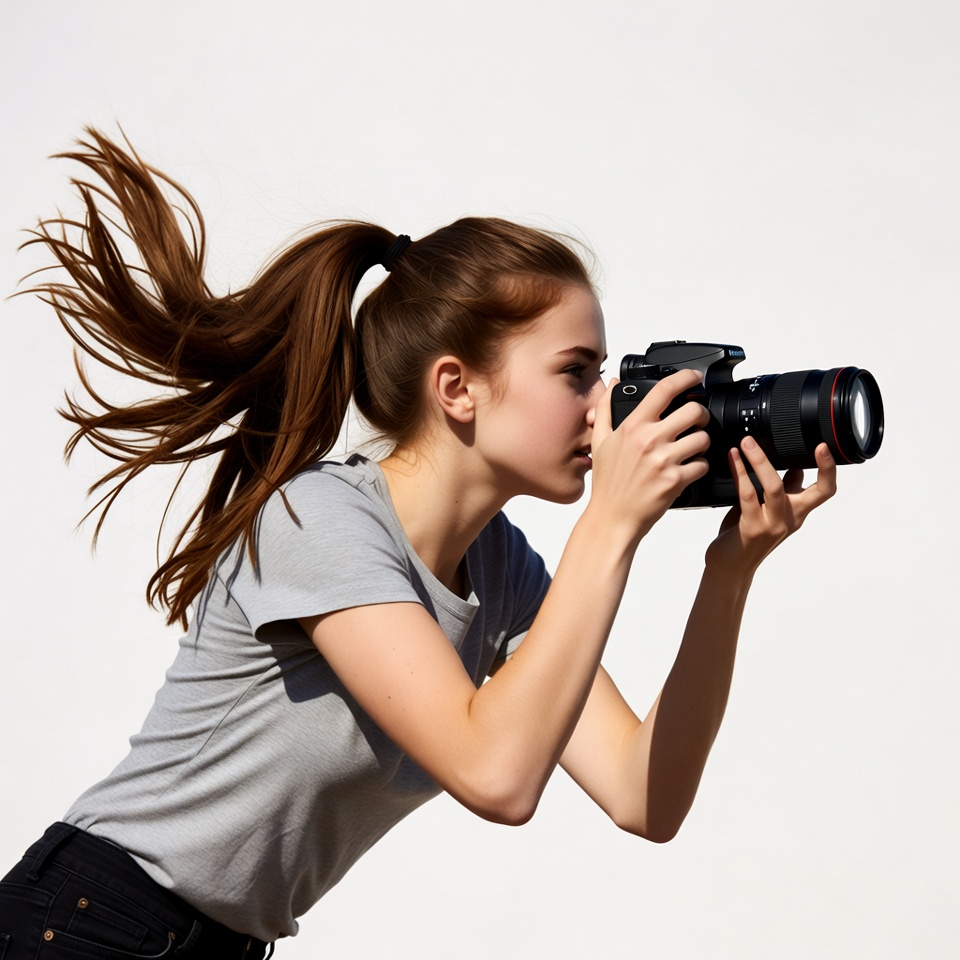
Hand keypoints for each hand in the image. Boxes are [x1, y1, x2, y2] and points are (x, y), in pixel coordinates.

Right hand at [589, 369, 710, 544]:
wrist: (612, 517)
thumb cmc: (607, 483)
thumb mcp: (600, 441)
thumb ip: (605, 408)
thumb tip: (612, 383)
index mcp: (633, 426)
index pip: (664, 390)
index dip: (685, 377)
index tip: (694, 377)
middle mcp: (650, 440)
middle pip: (694, 411)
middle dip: (701, 414)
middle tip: (697, 421)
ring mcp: (664, 460)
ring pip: (703, 438)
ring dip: (703, 441)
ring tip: (693, 448)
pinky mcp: (675, 480)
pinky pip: (702, 464)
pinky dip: (700, 466)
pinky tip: (688, 469)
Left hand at [706, 437, 836, 574]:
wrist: (730, 565)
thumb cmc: (746, 533)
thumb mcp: (768, 508)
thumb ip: (783, 489)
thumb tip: (797, 465)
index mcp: (797, 512)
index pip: (824, 491)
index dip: (829, 470)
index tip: (825, 446)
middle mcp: (790, 519)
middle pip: (816, 492)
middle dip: (818, 466)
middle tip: (813, 442)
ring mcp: (773, 525)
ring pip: (774, 487)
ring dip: (760, 460)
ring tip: (747, 442)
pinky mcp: (752, 529)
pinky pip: (748, 494)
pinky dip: (740, 472)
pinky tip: (733, 458)